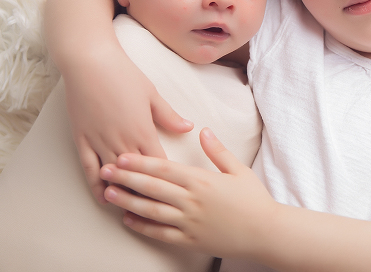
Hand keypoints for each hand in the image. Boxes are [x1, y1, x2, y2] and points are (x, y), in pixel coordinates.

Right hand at [64, 47, 192, 202]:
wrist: (90, 62)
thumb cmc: (124, 74)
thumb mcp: (152, 94)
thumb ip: (168, 115)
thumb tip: (188, 128)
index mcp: (143, 131)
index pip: (158, 166)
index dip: (166, 181)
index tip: (174, 193)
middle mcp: (122, 141)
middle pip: (137, 178)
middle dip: (146, 194)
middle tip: (155, 210)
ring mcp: (100, 142)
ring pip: (113, 178)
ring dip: (122, 194)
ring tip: (131, 209)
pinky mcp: (82, 139)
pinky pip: (89, 169)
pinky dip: (97, 186)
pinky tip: (104, 197)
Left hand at [100, 128, 277, 258]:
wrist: (265, 233)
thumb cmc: (254, 200)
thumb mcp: (238, 170)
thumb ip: (218, 150)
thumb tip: (203, 130)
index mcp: (201, 181)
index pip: (164, 169)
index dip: (140, 162)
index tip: (122, 156)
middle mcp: (191, 201)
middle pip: (152, 187)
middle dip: (126, 178)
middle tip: (105, 170)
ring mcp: (188, 223)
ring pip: (151, 211)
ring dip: (127, 201)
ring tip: (109, 193)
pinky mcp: (189, 241)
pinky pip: (160, 234)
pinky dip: (142, 227)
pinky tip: (128, 219)